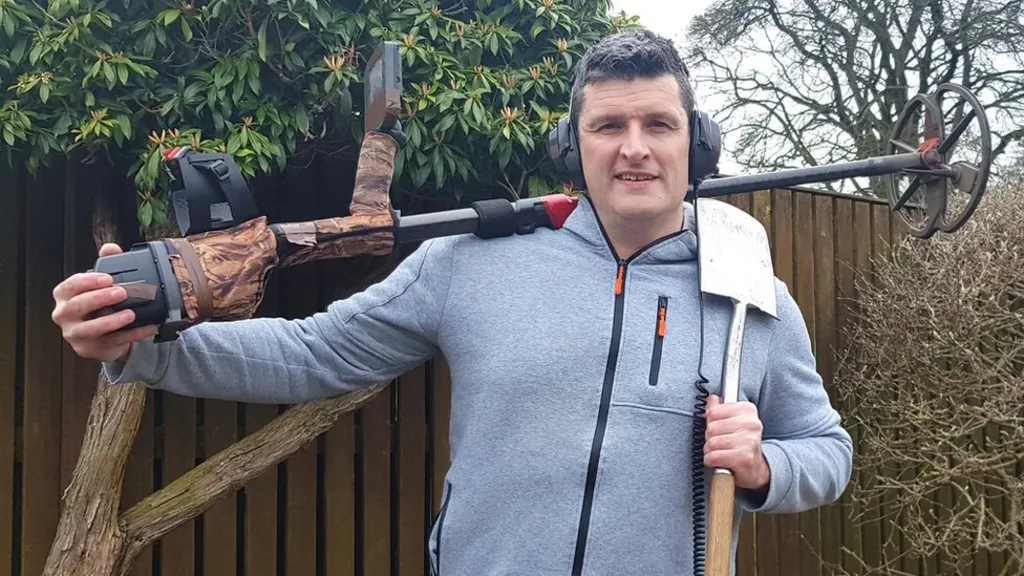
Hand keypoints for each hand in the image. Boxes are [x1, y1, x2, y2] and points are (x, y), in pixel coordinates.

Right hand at [51, 243, 158, 362]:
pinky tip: (149, 327)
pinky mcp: (89, 349)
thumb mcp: (100, 285)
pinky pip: (113, 342)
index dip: (88, 281)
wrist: (102, 334)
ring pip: (91, 329)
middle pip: (76, 306)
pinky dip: (134, 334)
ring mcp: (75, 334)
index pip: (69, 286)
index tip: (108, 278)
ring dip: (112, 321)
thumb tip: (110, 248)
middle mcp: (64, 316)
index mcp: (64, 296)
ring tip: (131, 314)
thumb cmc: (98, 305)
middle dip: (99, 298)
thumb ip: (106, 264)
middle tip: (121, 292)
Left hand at [704, 394, 769, 491]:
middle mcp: (751, 424)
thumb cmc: (740, 443)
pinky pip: (714, 457)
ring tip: (721, 452)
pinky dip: (711, 461)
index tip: (720, 429)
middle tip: (720, 444)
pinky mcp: (744, 458)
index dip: (710, 423)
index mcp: (748, 410)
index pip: (713, 412)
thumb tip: (711, 398)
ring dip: (710, 451)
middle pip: (711, 428)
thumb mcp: (731, 422)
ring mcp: (749, 441)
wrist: (754, 469)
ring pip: (711, 443)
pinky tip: (720, 461)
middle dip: (710, 438)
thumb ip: (718, 408)